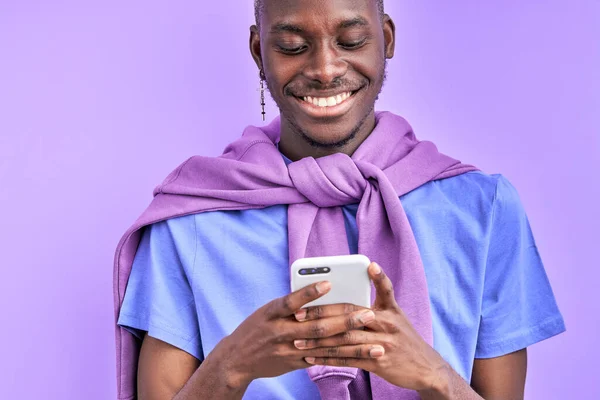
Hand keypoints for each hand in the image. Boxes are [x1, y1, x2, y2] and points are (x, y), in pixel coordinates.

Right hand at [209, 280, 379, 388]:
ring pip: (325, 346)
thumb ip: (291, 303)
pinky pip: (321, 359)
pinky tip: (359, 355)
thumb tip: (320, 290)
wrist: (237, 360)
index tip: (329, 283)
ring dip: (351, 344)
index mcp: (272, 313)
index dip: (309, 292)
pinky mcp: (294, 364)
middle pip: (317, 326)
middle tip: (368, 313)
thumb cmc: (256, 327)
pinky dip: (339, 356)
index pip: (292, 301)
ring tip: (373, 341)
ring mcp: (289, 350)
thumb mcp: (267, 310)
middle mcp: (281, 332)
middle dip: (345, 320)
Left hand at [298, 262, 449, 391]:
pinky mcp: (378, 363)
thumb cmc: (405, 339)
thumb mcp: (397, 315)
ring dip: (319, 341)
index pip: (370, 293)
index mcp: (389, 309)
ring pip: (344, 340)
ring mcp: (382, 344)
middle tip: (298, 315)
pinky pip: (348, 360)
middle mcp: (386, 324)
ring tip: (298, 341)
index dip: (355, 285)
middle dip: (320, 315)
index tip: (324, 285)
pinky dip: (328, 359)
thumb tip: (359, 282)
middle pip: (348, 316)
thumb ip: (379, 299)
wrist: (426, 368)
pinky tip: (313, 359)